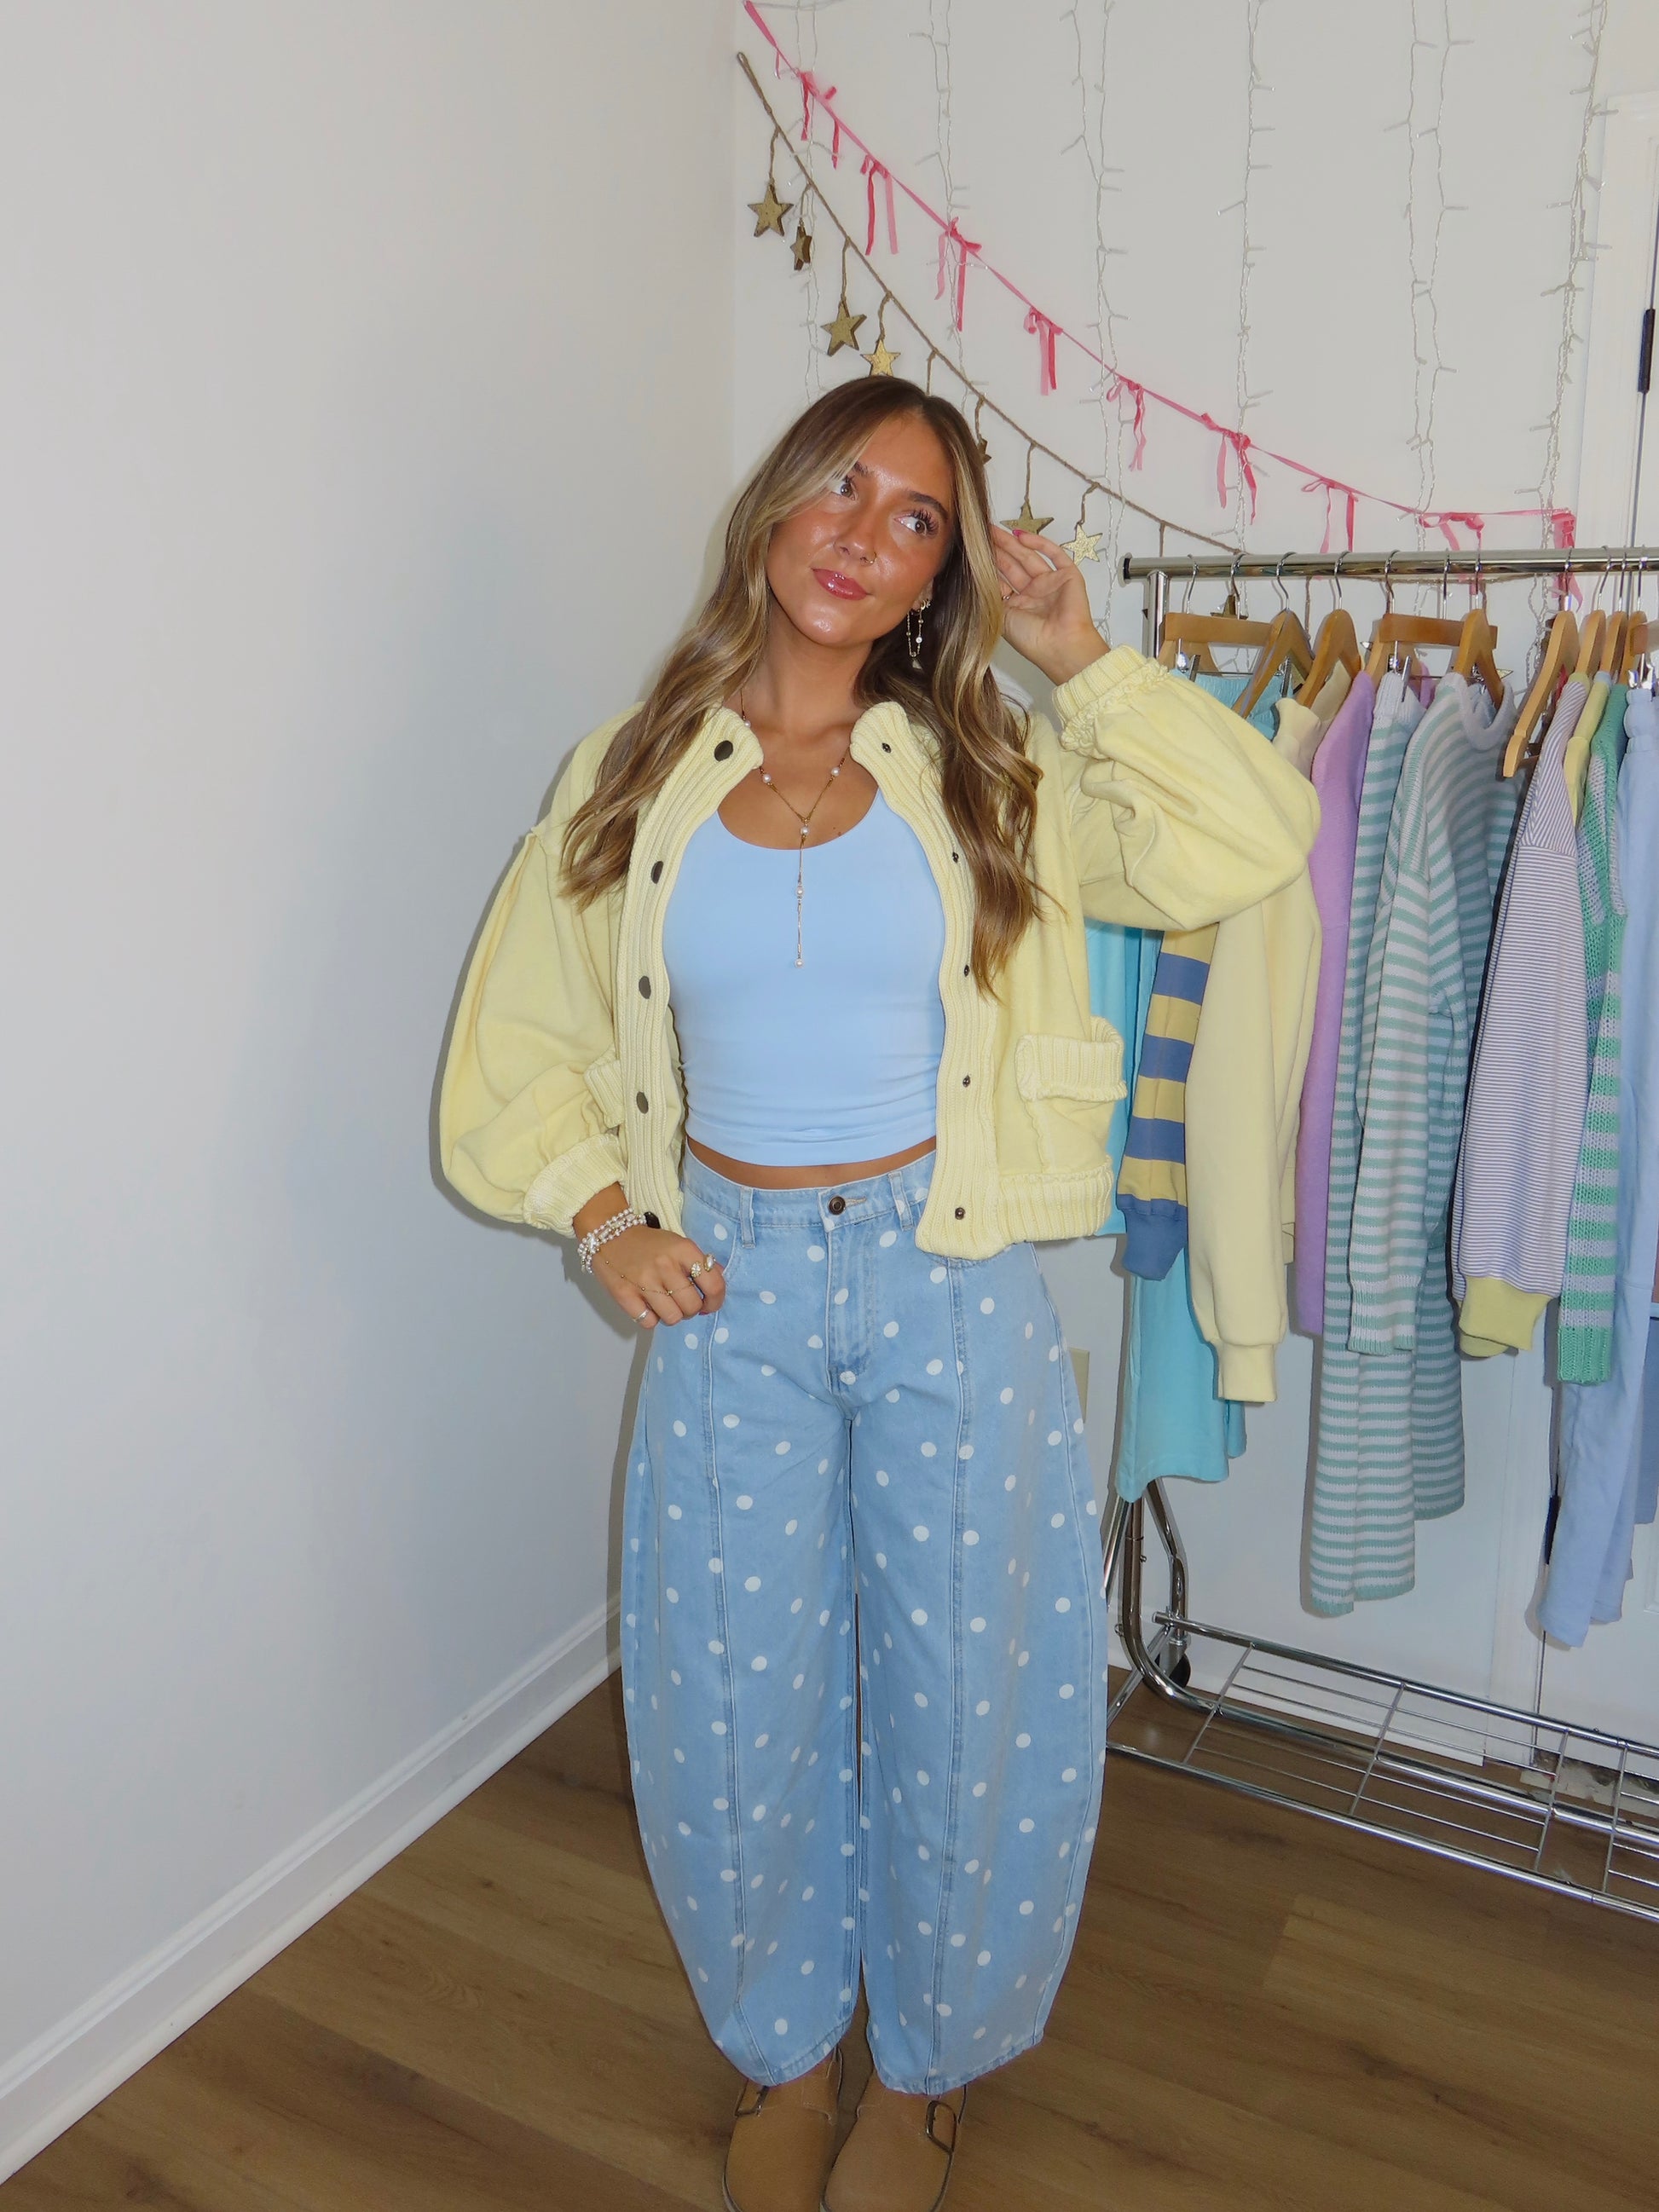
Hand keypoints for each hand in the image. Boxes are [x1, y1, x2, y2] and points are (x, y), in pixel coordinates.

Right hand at [594, 1226, 726, 1329]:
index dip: (716, 1301)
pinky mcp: (624, 1295)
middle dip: (691, 1309)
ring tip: (664, 1304)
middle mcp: (665, 1265)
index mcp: (683, 1249)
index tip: (710, 1304)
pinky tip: (647, 1305)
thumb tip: (719, 1278)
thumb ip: (699, 1262)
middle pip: (692, 1306)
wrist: (609, 1233)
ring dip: (672, 1315)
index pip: (713, 1284)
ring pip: (672, 1318)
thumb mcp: (678, 1243)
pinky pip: (649, 1322)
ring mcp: (644, 1281)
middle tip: (682, 1302)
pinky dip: (651, 1318)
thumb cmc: (649, 1243)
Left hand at [990, 522, 1107, 687]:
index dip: (989, 565)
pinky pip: (1055, 555)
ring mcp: (1051, 583)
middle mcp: (1034, 593)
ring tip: (994, 530)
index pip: (1002, 579)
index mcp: (1019, 605)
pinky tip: (1021, 535)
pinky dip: (1040, 544)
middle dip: (998, 549)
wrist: (1060, 646)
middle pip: (1013, 565)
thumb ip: (991, 596)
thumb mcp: (1001, 617)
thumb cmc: (1031, 639)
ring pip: (1029, 557)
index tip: (974, 551)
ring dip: (1012, 543)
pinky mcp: (1068, 575)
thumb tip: (976, 577)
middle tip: (981, 533)